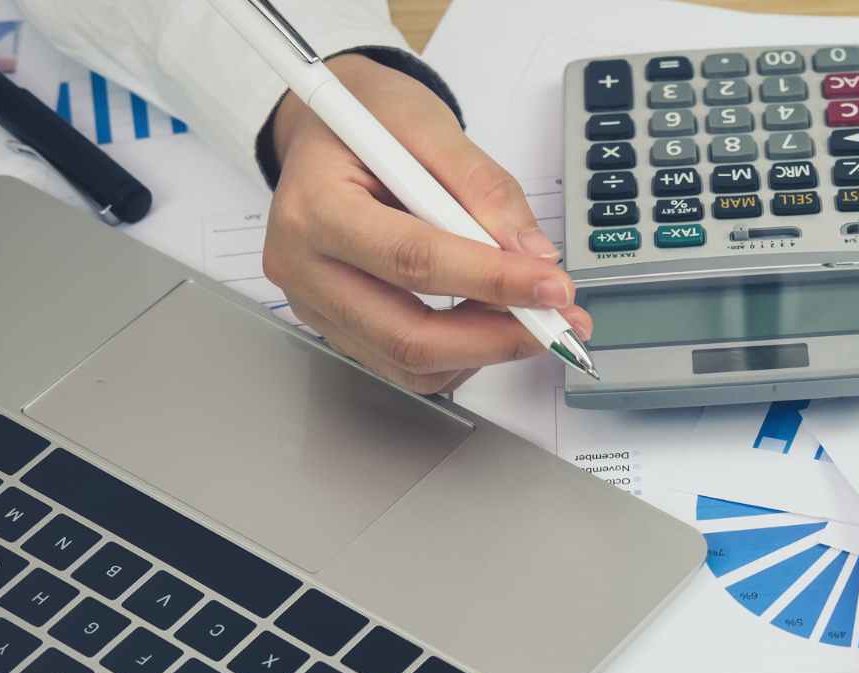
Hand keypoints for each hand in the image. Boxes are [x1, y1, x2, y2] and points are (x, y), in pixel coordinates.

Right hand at [265, 56, 588, 391]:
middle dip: (495, 337)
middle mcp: (302, 267)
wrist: (329, 128)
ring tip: (529, 314)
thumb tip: (532, 253)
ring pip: (410, 364)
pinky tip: (489, 318)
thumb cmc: (370, 120)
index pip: (412, 260)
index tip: (552, 286)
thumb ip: (482, 185)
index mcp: (315, 207)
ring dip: (484, 350)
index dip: (491, 280)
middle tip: (556, 322)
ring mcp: (316, 306)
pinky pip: (406, 366)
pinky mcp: (338, 328)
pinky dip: (461, 353)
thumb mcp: (427, 122)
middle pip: (406, 334)